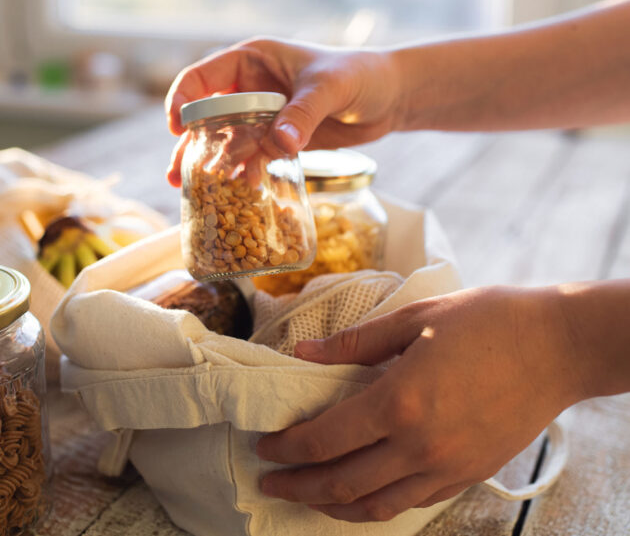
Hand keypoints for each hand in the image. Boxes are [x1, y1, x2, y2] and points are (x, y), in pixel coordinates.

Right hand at [165, 37, 403, 186]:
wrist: (391, 97)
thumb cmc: (361, 74)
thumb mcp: (330, 88)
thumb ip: (303, 113)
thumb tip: (278, 144)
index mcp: (252, 60)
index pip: (203, 77)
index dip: (184, 100)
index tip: (178, 128)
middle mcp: (250, 87)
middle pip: (206, 116)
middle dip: (189, 144)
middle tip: (177, 174)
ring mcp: (262, 116)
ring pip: (225, 140)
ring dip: (210, 164)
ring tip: (194, 192)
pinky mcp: (277, 139)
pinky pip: (251, 157)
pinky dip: (241, 174)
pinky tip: (235, 194)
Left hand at [256, 286, 585, 522]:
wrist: (560, 346)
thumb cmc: (488, 322)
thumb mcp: (414, 319)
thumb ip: (352, 343)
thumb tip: (303, 354)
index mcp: (400, 403)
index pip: (324, 440)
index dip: (287, 447)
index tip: (265, 444)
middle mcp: (420, 446)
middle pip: (341, 483)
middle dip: (297, 485)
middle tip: (269, 480)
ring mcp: (448, 467)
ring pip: (376, 505)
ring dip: (331, 504)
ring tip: (305, 496)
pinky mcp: (469, 474)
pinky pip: (412, 503)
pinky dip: (376, 505)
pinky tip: (360, 493)